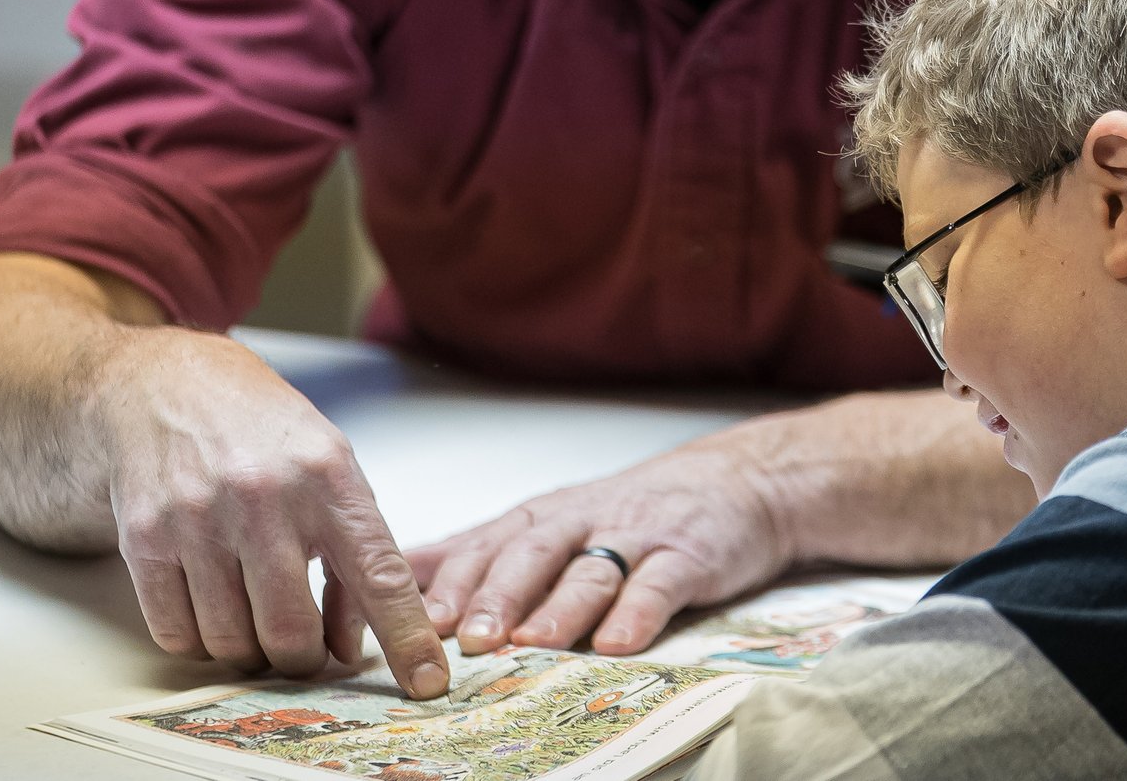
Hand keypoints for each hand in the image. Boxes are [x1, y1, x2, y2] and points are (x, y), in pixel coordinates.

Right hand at [91, 328, 448, 695]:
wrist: (168, 387)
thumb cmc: (264, 436)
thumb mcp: (331, 471)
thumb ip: (352, 553)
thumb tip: (347, 647)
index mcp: (328, 478)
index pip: (379, 576)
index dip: (406, 638)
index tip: (427, 683)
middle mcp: (265, 498)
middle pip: (290, 632)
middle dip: (302, 659)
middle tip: (301, 650)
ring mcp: (199, 518)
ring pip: (231, 642)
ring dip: (248, 651)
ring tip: (252, 616)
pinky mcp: (146, 537)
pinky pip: (178, 635)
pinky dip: (199, 642)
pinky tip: (210, 606)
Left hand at [406, 443, 787, 656]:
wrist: (733, 482)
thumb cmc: (627, 515)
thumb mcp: (548, 525)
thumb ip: (478, 552)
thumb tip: (393, 577)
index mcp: (540, 520)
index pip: (485, 546)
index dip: (451, 583)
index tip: (416, 621)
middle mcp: (580, 523)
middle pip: (530, 555)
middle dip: (495, 596)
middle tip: (467, 638)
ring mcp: (635, 538)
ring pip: (590, 570)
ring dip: (559, 607)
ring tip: (532, 644)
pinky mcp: (687, 555)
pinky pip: (660, 584)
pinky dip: (638, 612)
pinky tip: (618, 643)